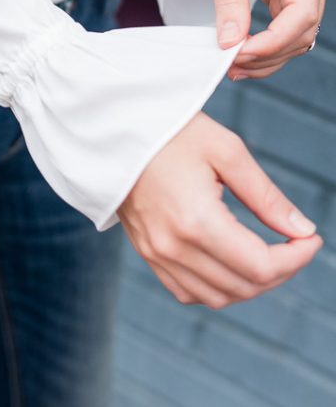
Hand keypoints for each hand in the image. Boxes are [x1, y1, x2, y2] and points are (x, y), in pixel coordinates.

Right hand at [117, 112, 322, 307]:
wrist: (114, 127)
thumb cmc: (171, 130)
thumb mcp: (226, 150)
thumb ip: (266, 195)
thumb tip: (302, 229)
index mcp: (196, 220)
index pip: (260, 266)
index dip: (296, 258)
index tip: (311, 238)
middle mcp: (173, 246)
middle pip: (243, 287)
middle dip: (280, 271)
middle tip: (294, 242)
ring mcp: (155, 253)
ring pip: (217, 297)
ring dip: (250, 283)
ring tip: (266, 253)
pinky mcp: (146, 252)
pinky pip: (188, 291)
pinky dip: (217, 287)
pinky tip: (229, 261)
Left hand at [186, 0, 332, 78]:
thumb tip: (231, 43)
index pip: (303, 11)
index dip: (274, 40)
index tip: (240, 53)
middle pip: (304, 28)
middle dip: (269, 52)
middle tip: (231, 65)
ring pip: (298, 34)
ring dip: (269, 55)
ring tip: (233, 65)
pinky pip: (286, 27)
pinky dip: (266, 44)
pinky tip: (241, 54)